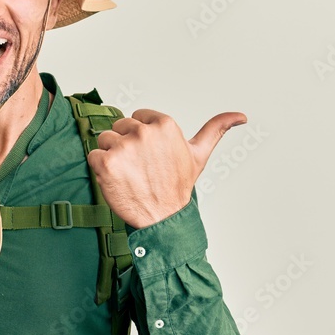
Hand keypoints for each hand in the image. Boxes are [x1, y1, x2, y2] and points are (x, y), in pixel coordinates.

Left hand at [87, 109, 246, 228]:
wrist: (163, 218)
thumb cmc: (178, 186)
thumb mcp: (199, 154)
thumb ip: (216, 129)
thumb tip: (241, 116)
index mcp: (164, 124)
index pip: (137, 117)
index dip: (140, 136)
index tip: (150, 155)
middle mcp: (143, 132)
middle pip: (119, 127)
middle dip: (126, 146)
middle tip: (140, 168)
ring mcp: (123, 147)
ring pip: (104, 140)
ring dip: (111, 157)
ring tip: (129, 174)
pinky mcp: (105, 163)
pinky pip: (92, 155)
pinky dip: (99, 168)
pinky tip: (116, 180)